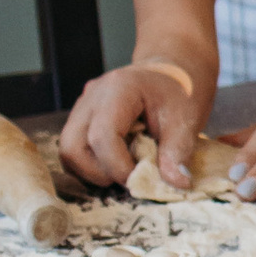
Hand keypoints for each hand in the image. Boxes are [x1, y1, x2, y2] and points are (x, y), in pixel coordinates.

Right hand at [61, 51, 213, 189]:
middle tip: (129, 178)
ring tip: (126, 169)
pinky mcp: (82, 119)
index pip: (102, 136)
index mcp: (118, 90)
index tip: (140, 180)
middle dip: (99, 173)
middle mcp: (92, 97)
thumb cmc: (179, 91)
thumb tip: (176, 184)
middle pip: (72, 147)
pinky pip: (75, 150)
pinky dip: (93, 165)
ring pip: (69, 151)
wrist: (171, 73)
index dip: (118, 167)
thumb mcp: (187, 119)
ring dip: (94, 171)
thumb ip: (178, 151)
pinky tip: (119, 162)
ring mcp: (83, 107)